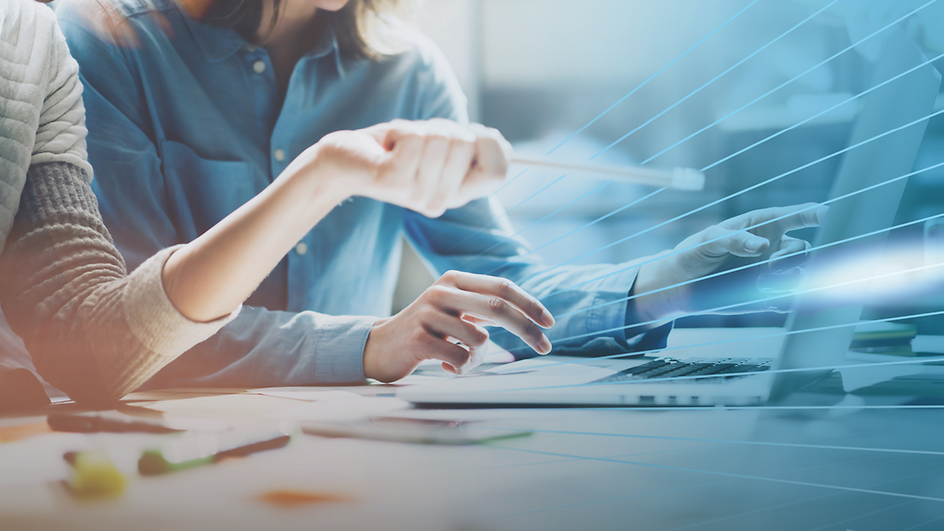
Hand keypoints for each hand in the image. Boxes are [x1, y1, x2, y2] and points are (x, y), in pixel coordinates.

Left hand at [303, 119, 511, 217]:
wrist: (342, 162)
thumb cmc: (391, 149)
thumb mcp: (437, 148)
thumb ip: (468, 148)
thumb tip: (501, 143)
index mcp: (456, 194)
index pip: (497, 173)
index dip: (490, 144)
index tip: (469, 134)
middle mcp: (440, 200)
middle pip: (468, 145)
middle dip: (443, 127)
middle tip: (417, 142)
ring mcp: (418, 194)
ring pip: (441, 138)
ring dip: (418, 128)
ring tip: (399, 145)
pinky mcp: (394, 181)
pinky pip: (415, 138)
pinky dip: (400, 129)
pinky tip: (387, 146)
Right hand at [363, 271, 555, 381]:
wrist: (379, 346)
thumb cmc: (426, 331)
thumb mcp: (454, 310)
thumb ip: (483, 307)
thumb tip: (528, 317)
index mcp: (454, 280)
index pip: (502, 287)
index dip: (529, 304)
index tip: (549, 323)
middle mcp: (442, 291)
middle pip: (498, 307)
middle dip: (527, 329)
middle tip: (546, 347)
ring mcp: (428, 314)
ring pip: (480, 340)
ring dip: (479, 358)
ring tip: (459, 359)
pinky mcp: (418, 339)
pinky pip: (459, 359)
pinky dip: (459, 368)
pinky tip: (442, 364)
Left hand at [634, 203, 828, 319]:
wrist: (681, 285)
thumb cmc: (693, 252)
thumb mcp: (707, 240)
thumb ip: (734, 239)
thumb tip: (762, 246)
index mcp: (763, 225)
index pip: (799, 214)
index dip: (819, 214)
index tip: (831, 217)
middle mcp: (773, 247)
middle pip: (803, 249)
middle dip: (793, 257)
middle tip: (769, 266)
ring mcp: (771, 272)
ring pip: (799, 274)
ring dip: (786, 279)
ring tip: (760, 283)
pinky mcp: (766, 295)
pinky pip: (789, 299)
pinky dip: (785, 300)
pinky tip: (767, 298)